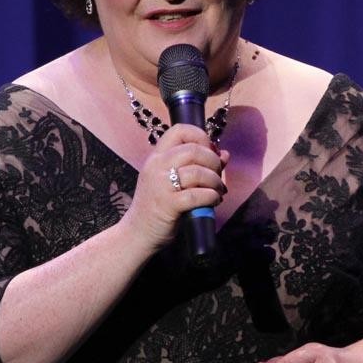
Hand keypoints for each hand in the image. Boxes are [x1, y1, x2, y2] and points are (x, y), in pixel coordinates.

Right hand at [121, 124, 228, 251]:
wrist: (137, 233)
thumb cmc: (157, 205)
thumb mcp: (171, 180)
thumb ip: (196, 165)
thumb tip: (224, 154)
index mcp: (157, 157)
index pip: (178, 130)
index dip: (200, 136)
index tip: (209, 149)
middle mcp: (157, 166)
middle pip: (193, 150)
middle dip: (213, 161)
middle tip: (217, 174)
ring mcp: (161, 185)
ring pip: (197, 172)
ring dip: (215, 181)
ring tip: (218, 190)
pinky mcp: (168, 204)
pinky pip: (197, 194)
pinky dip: (211, 196)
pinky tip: (214, 200)